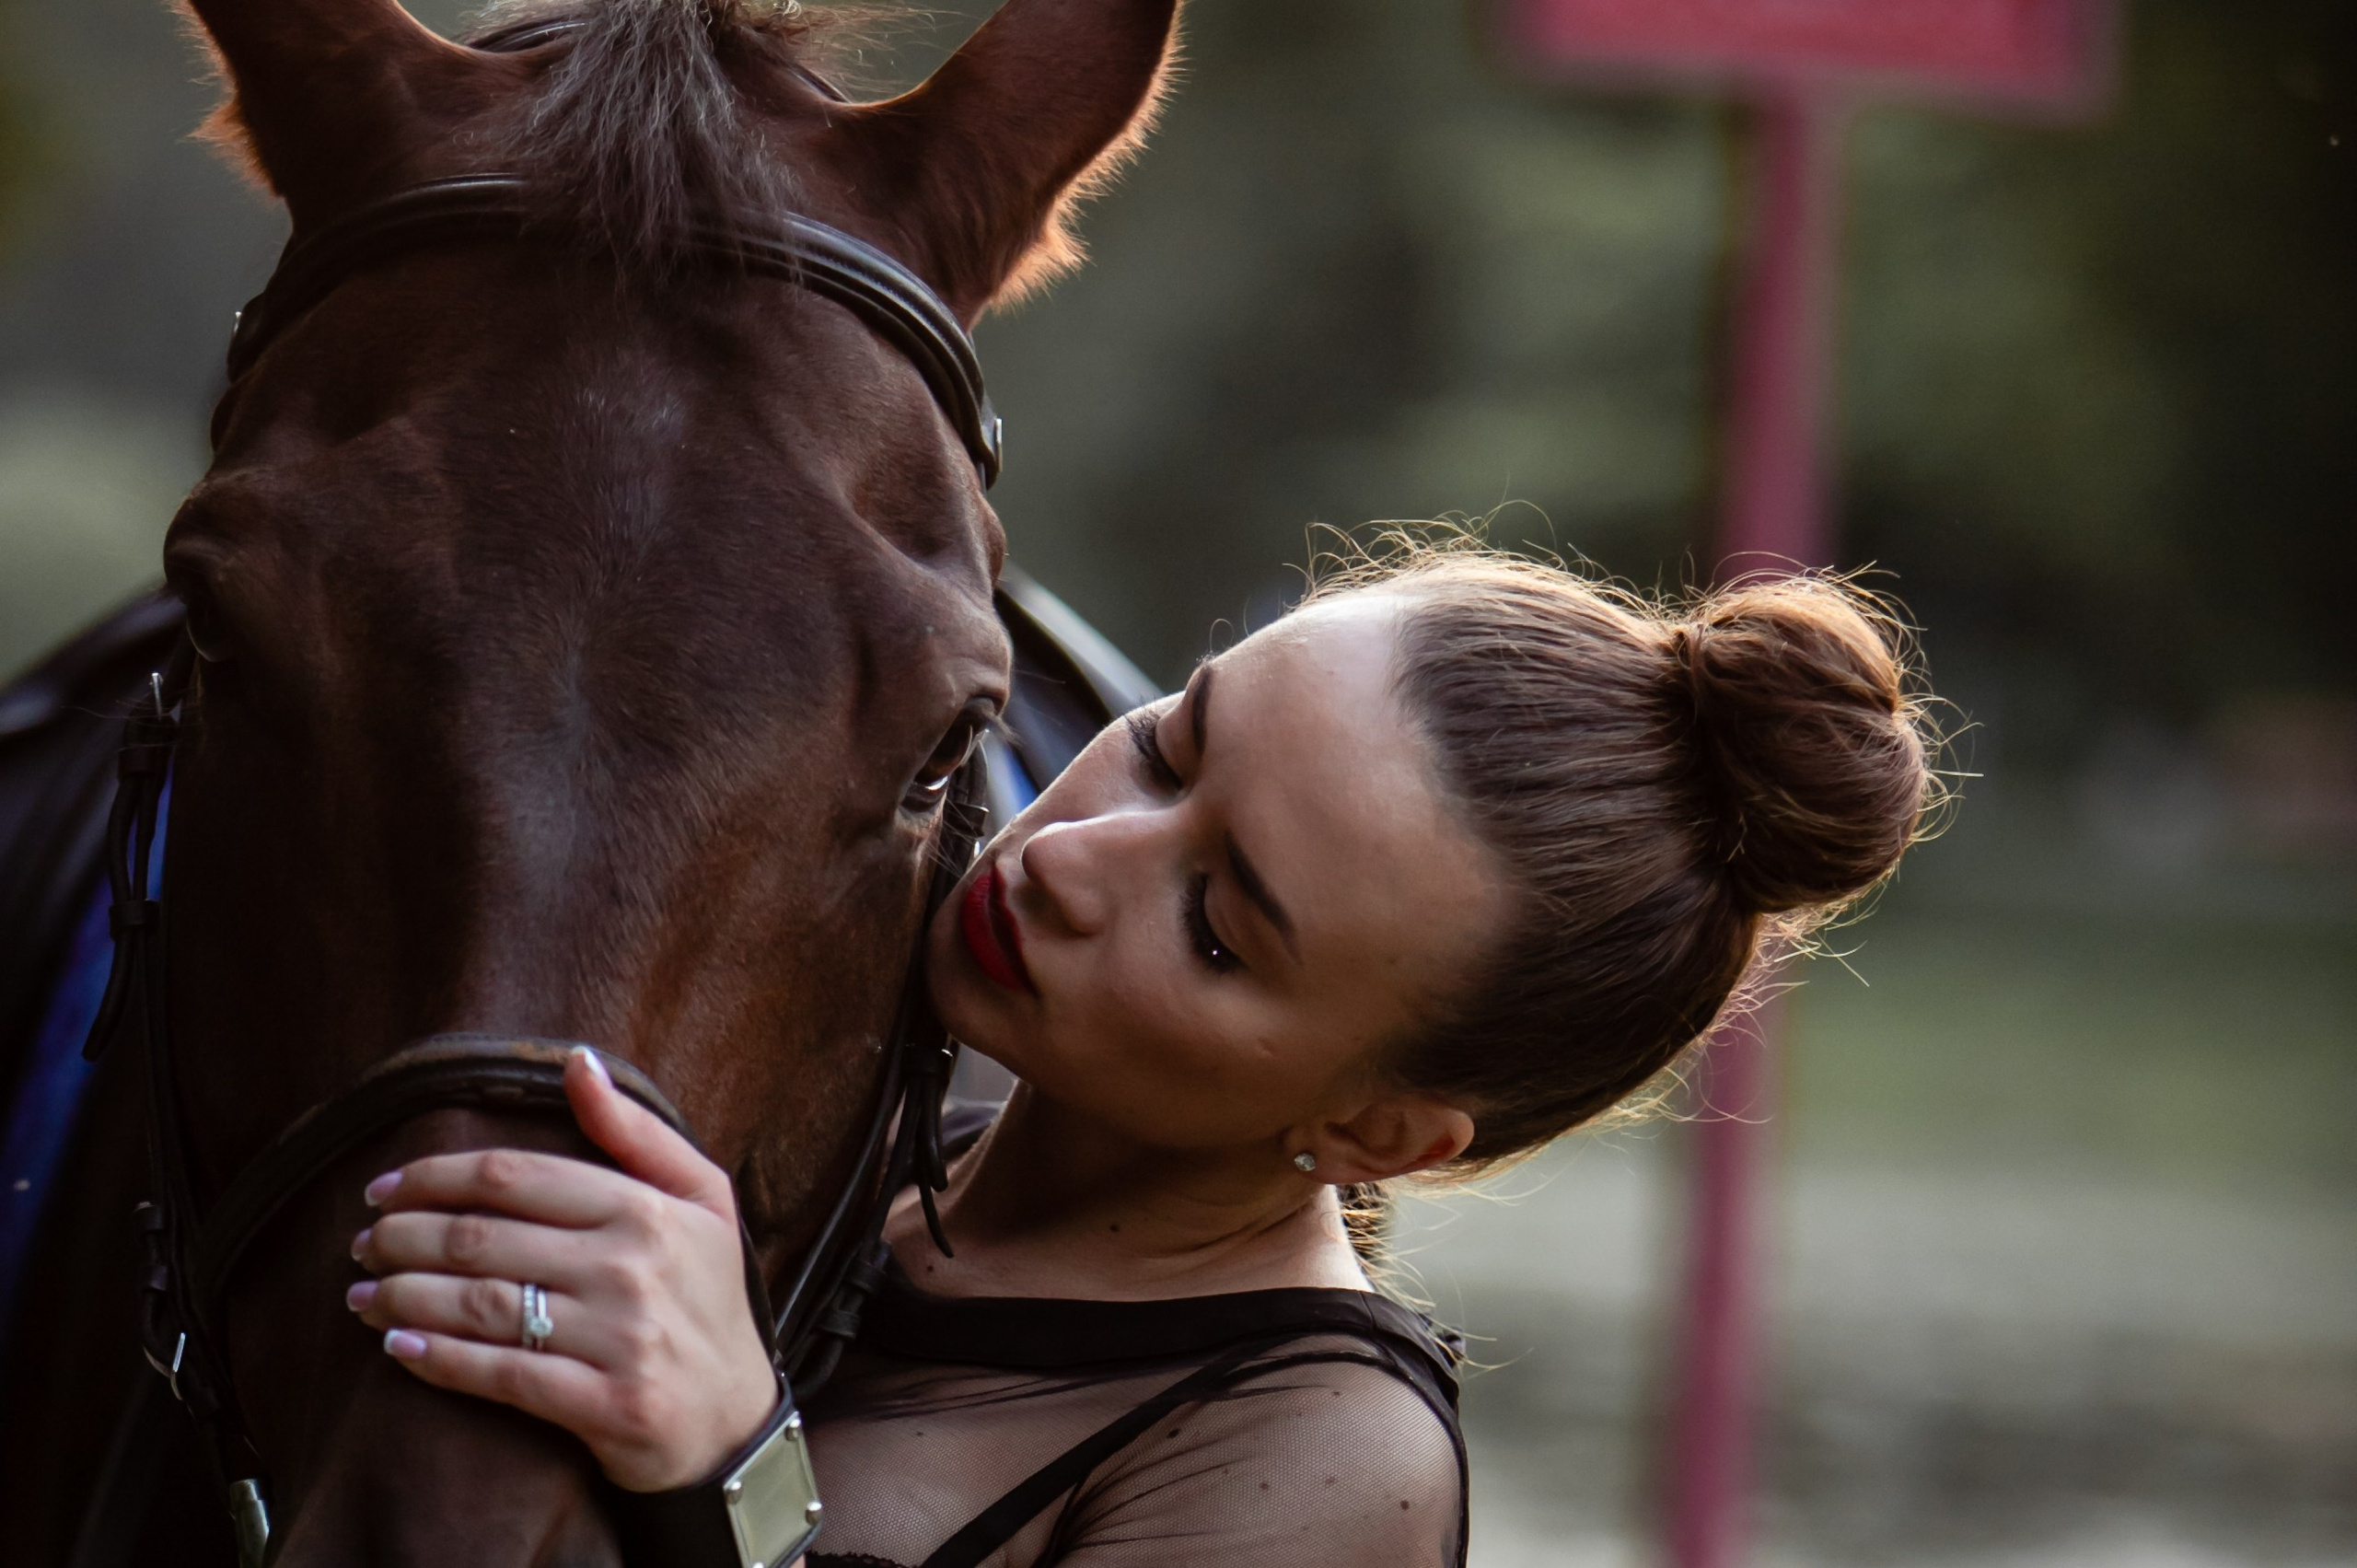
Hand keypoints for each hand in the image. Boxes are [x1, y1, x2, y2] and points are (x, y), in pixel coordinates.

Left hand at [348, 1047, 780, 1491]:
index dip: (434, 1176)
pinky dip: (439, 1360)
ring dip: (404, 1298)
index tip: (384, 1188)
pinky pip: (502, 1375)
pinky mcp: (607, 1405)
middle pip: (482, 1239)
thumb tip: (577, 1062)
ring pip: (481, 1306)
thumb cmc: (708, 1296)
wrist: (738, 1419)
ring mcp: (620, 1339)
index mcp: (645, 1209)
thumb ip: (636, 1131)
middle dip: (403, 1238)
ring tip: (363, 1297)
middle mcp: (632, 1268)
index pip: (513, 1176)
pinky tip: (397, 1349)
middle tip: (363, 1245)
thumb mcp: (701, 1198)